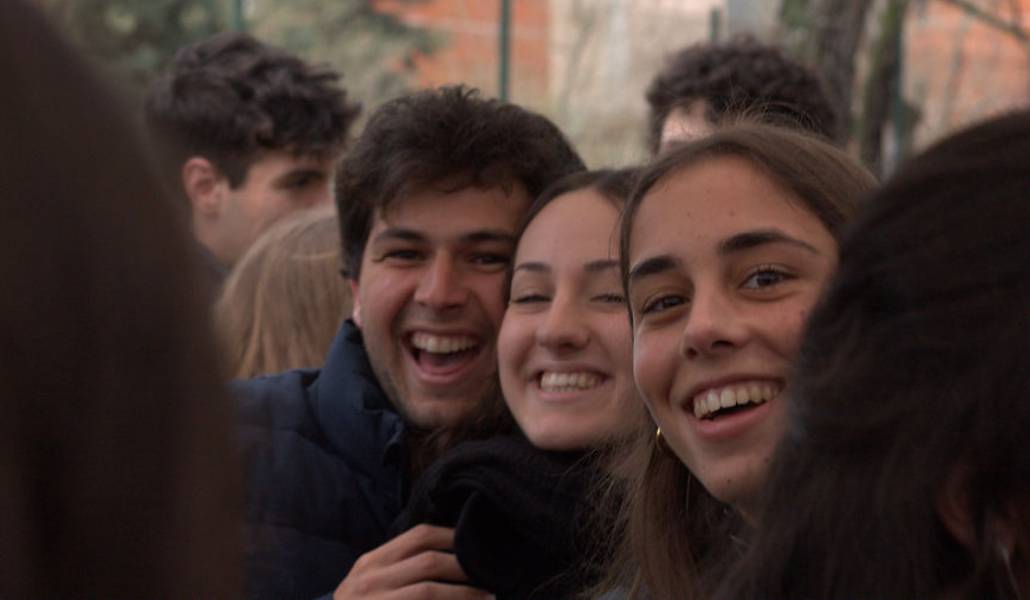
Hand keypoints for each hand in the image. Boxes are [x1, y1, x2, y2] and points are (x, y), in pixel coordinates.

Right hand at [332, 524, 491, 599]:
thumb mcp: (371, 585)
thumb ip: (400, 568)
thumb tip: (449, 557)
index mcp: (371, 563)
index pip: (419, 536)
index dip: (453, 538)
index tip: (476, 544)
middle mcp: (370, 580)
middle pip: (429, 562)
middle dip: (465, 567)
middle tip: (490, 574)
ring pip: (428, 591)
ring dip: (465, 594)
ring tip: (488, 597)